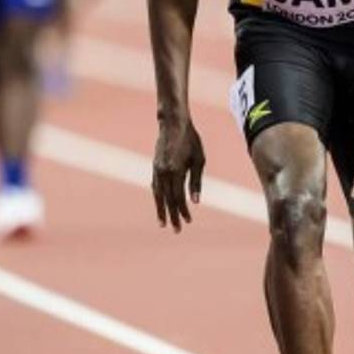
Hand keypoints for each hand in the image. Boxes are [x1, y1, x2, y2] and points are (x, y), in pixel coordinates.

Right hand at [151, 117, 205, 231]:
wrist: (173, 123)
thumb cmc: (191, 140)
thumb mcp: (199, 160)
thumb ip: (196, 182)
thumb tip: (195, 201)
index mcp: (176, 171)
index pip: (179, 197)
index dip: (183, 211)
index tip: (188, 221)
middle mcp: (164, 172)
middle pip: (168, 199)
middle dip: (172, 216)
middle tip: (176, 230)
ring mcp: (157, 169)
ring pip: (158, 194)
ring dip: (161, 209)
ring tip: (163, 223)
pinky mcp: (155, 166)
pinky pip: (155, 186)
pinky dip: (158, 197)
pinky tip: (160, 203)